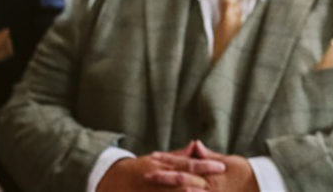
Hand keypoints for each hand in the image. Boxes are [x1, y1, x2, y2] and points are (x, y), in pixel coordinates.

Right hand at [99, 150, 223, 191]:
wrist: (110, 180)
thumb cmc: (139, 169)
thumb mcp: (158, 159)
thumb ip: (178, 156)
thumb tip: (196, 145)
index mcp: (163, 165)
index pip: (188, 165)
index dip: (206, 166)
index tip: (222, 167)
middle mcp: (157, 178)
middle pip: (182, 182)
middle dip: (201, 185)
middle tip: (218, 187)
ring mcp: (149, 191)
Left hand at [153, 141, 258, 191]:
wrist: (259, 186)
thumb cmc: (245, 173)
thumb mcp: (228, 160)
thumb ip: (208, 155)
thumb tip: (194, 144)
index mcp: (208, 171)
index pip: (184, 163)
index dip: (168, 160)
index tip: (154, 156)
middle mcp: (206, 185)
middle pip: (179, 179)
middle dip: (161, 177)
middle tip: (144, 174)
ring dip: (167, 190)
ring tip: (151, 187)